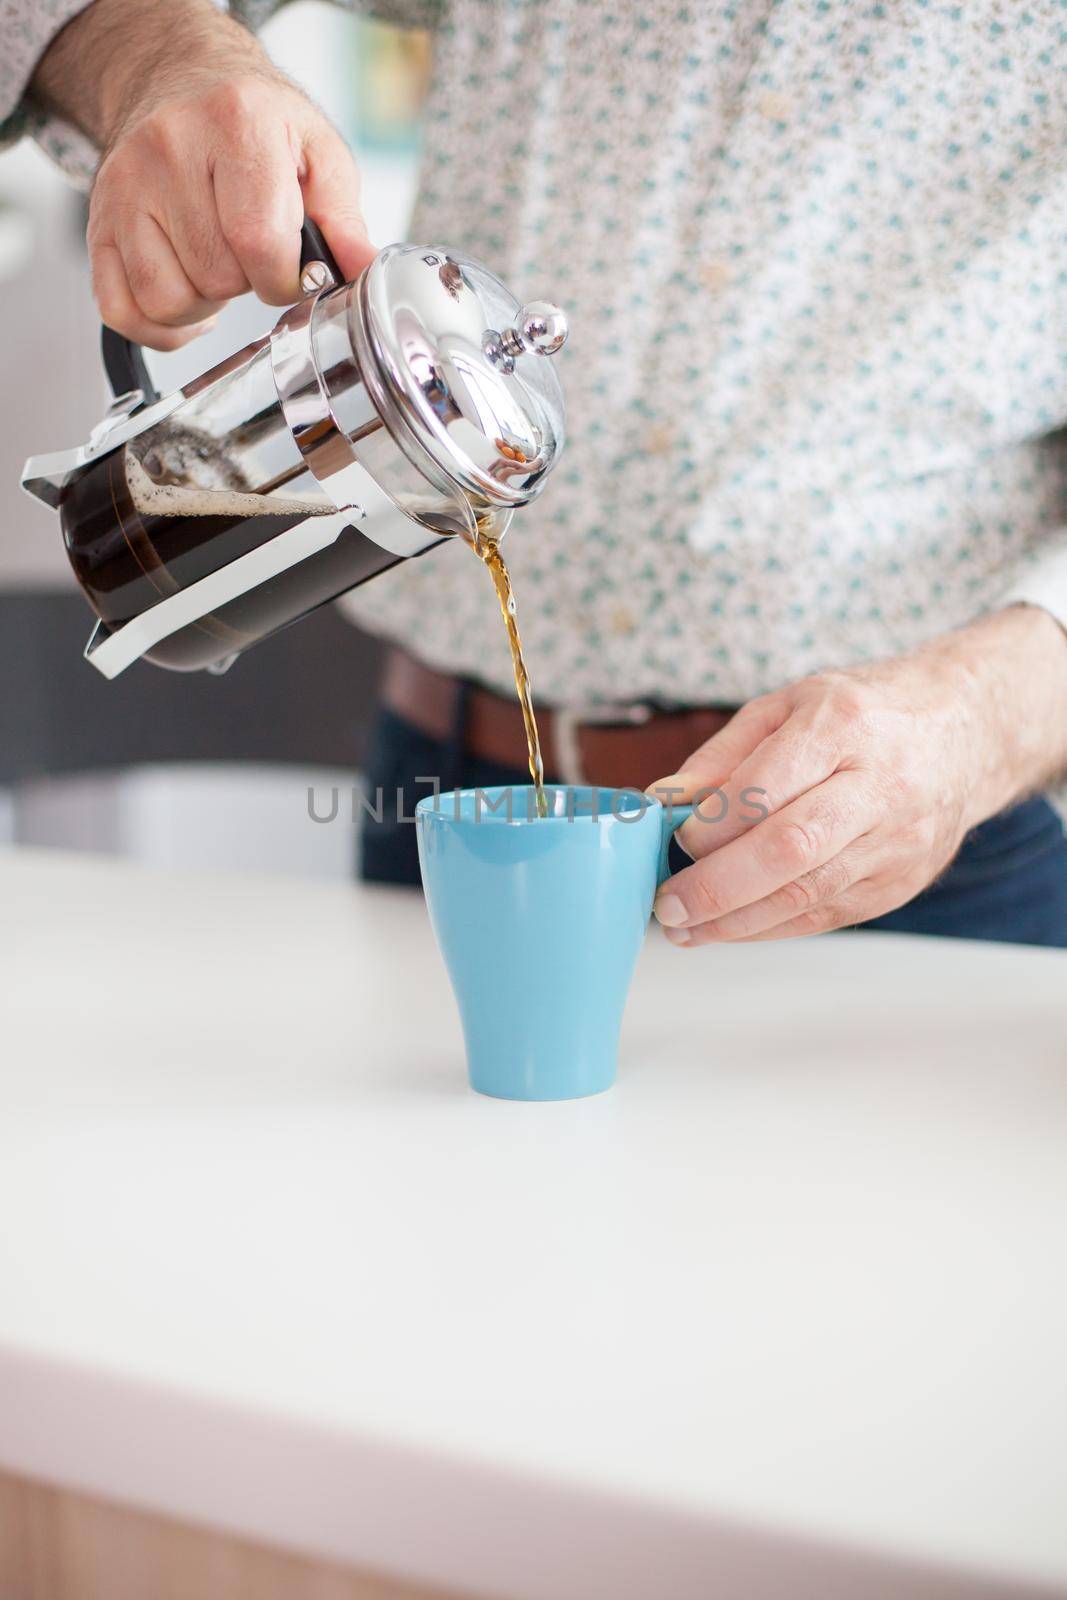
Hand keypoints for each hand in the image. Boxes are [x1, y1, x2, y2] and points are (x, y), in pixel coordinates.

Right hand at [34, 0, 374, 348]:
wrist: (183, 82)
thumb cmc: (256, 124)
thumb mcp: (317, 152)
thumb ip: (343, 218)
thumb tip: (363, 271)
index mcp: (235, 123)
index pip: (259, 242)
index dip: (284, 280)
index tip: (293, 272)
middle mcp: (168, 148)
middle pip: (216, 277)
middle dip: (246, 283)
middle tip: (250, 251)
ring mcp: (124, 187)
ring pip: (167, 300)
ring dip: (202, 303)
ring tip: (217, 265)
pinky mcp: (98, 222)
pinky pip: (123, 312)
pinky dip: (160, 325)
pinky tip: (185, 295)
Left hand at [650, 606, 1066, 943]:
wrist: (962, 733)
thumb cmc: (863, 715)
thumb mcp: (789, 705)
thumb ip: (724, 754)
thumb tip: (666, 801)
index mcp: (842, 726)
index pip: (767, 787)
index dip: (714, 825)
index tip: (676, 839)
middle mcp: (878, 786)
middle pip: (791, 849)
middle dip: (718, 886)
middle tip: (669, 905)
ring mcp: (897, 840)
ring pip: (808, 894)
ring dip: (736, 921)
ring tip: (686, 929)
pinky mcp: (901, 881)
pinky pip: (826, 915)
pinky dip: (771, 926)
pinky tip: (730, 927)